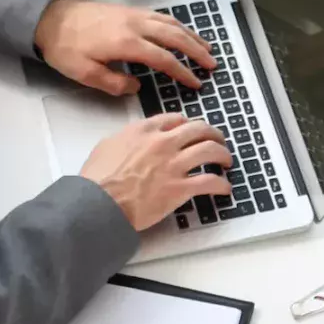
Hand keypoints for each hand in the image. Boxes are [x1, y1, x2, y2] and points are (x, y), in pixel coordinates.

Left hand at [35, 0, 214, 97]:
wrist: (50, 17)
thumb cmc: (65, 47)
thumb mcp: (84, 73)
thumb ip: (113, 84)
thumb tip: (135, 87)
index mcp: (126, 43)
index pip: (163, 59)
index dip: (182, 73)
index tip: (195, 83)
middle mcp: (135, 25)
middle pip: (175, 37)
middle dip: (196, 51)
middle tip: (212, 64)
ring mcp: (133, 15)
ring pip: (171, 23)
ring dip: (191, 35)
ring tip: (206, 48)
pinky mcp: (129, 10)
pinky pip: (161, 16)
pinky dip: (177, 25)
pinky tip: (182, 31)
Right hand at [80, 115, 231, 230]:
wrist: (98, 203)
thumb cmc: (97, 180)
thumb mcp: (107, 146)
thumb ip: (126, 139)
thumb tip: (133, 141)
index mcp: (144, 131)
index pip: (174, 119)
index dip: (187, 123)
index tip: (191, 128)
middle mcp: (162, 143)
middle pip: (199, 129)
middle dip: (212, 134)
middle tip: (218, 140)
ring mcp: (173, 165)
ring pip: (210, 150)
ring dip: (223, 155)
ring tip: (226, 161)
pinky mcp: (180, 188)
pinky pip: (209, 182)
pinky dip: (221, 184)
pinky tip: (225, 188)